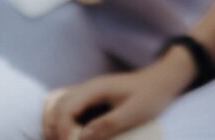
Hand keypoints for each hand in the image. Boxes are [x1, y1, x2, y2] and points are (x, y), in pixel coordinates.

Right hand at [43, 48, 195, 139]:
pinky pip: (64, 104)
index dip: (64, 131)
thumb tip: (81, 138)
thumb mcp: (134, 113)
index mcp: (95, 88)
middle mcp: (87, 87)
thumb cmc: (151, 95)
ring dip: (52, 123)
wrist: (162, 80)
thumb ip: (108, 125)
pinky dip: (58, 118)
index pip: (66, 109)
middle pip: (55, 106)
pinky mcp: (90, 97)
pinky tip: (66, 132)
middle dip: (54, 129)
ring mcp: (87, 91)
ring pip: (55, 103)